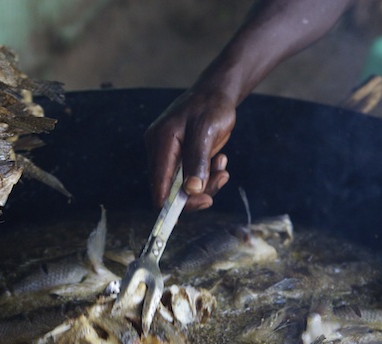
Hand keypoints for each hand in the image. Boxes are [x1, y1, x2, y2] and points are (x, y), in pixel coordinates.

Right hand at [145, 87, 233, 210]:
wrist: (216, 93)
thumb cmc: (210, 106)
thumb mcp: (206, 132)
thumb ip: (197, 161)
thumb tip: (192, 190)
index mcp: (160, 143)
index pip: (159, 184)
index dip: (170, 203)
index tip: (190, 212)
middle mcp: (160, 151)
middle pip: (171, 190)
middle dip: (197, 191)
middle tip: (220, 180)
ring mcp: (169, 155)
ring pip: (183, 187)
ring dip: (207, 183)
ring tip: (223, 168)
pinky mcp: (180, 158)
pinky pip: (191, 178)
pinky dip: (207, 176)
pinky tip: (219, 161)